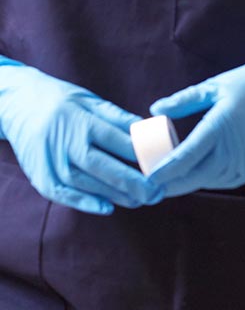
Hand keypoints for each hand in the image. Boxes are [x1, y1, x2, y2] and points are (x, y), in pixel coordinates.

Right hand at [0, 58, 161, 214]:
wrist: (16, 103)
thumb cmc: (62, 101)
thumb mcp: (91, 101)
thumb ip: (119, 118)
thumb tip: (151, 130)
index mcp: (82, 121)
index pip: (117, 141)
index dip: (142, 156)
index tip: (164, 165)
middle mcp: (64, 142)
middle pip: (102, 167)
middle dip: (132, 183)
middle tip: (157, 193)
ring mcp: (49, 160)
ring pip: (85, 183)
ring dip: (114, 195)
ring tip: (140, 201)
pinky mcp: (38, 175)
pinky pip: (62, 194)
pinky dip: (84, 202)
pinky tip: (107, 208)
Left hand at [147, 41, 244, 196]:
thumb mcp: (214, 86)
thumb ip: (183, 101)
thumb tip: (155, 109)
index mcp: (221, 125)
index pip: (186, 156)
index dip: (164, 170)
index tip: (146, 177)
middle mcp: (236, 148)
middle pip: (195, 176)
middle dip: (171, 184)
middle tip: (152, 185)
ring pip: (211, 180)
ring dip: (191, 180)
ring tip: (173, 176)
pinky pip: (228, 179)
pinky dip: (212, 177)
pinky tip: (201, 170)